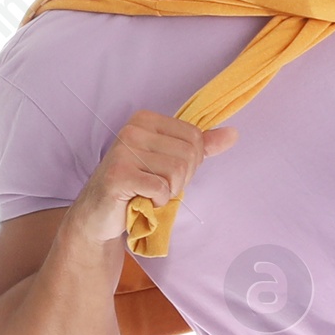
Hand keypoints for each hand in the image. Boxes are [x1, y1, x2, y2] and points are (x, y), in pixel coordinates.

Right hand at [71, 111, 239, 244]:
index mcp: (146, 119)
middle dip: (180, 179)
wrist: (100, 214)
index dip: (191, 163)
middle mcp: (132, 130)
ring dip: (168, 191)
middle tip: (157, 186)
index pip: (194, 137)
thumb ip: (201, 146)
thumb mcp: (170, 160)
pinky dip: (157, 201)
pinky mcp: (118, 175)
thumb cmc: (138, 186)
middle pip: (188, 155)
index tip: (167, 172)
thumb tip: (233, 134)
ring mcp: (123, 151)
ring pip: (177, 172)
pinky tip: (141, 200)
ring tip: (148, 192)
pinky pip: (160, 188)